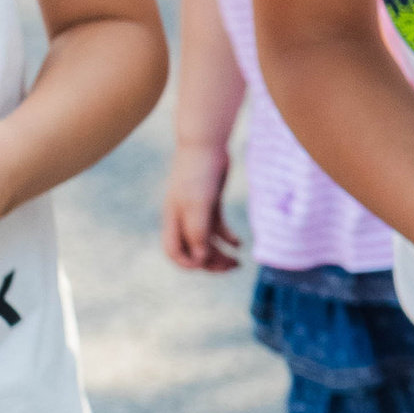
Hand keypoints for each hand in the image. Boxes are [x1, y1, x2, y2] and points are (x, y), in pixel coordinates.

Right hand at [161, 144, 240, 271]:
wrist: (206, 145)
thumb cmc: (198, 174)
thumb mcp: (197, 205)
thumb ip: (197, 232)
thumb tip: (200, 260)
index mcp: (173, 220)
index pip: (174, 251)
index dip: (187, 263)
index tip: (206, 264)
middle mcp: (183, 218)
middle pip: (193, 249)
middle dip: (210, 262)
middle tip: (231, 267)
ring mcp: (197, 210)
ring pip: (207, 240)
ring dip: (221, 253)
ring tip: (238, 263)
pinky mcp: (211, 202)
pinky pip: (218, 226)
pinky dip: (228, 237)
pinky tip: (239, 244)